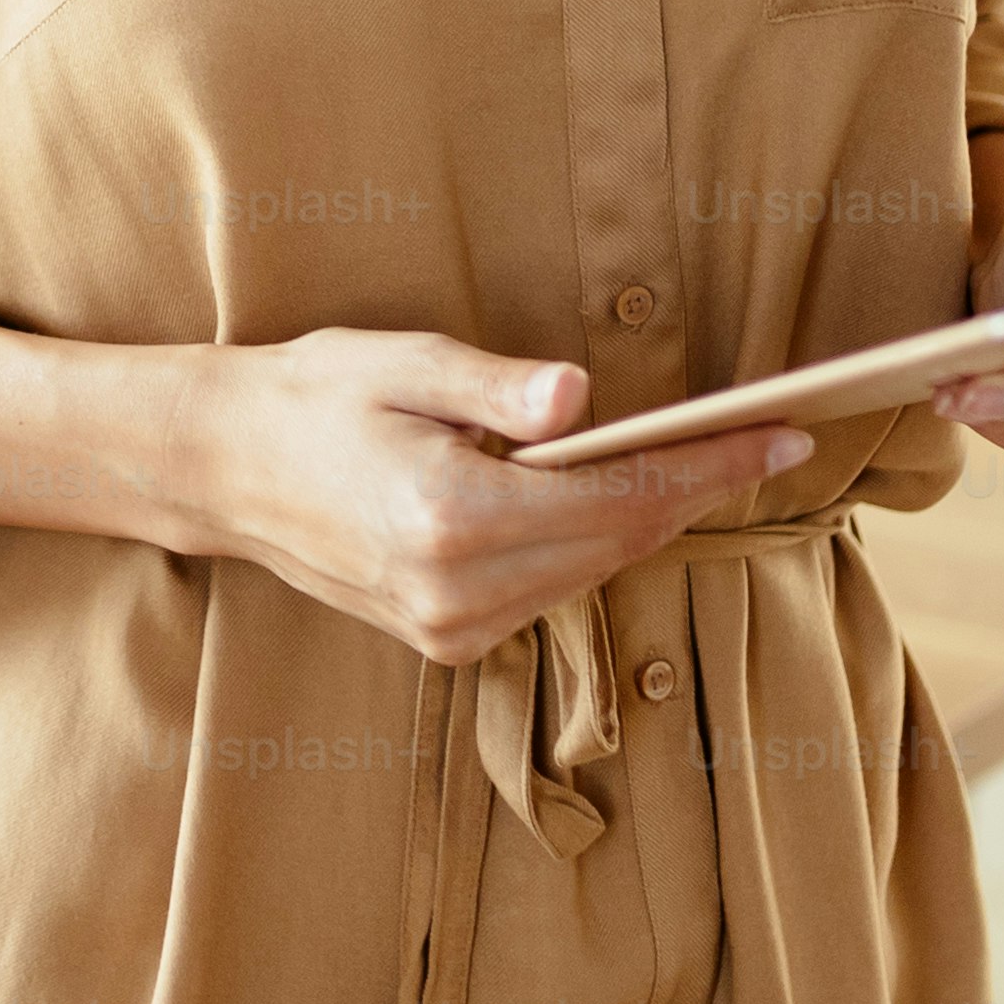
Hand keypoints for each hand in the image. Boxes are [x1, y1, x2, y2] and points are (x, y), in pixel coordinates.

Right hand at [183, 332, 807, 669]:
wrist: (221, 469)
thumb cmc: (310, 397)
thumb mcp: (399, 362)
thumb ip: (494, 386)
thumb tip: (581, 401)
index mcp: (449, 516)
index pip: (618, 495)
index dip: (709, 466)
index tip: (782, 436)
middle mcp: (454, 591)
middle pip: (619, 542)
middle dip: (696, 492)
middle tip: (764, 443)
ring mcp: (447, 628)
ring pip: (591, 575)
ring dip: (646, 522)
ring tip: (701, 466)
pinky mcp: (441, 641)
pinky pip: (549, 593)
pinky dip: (589, 548)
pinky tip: (607, 503)